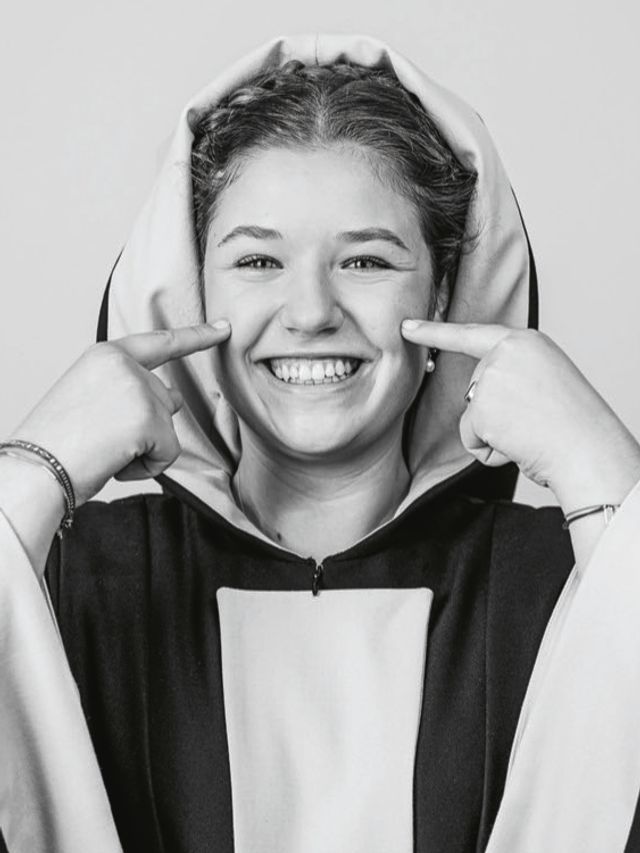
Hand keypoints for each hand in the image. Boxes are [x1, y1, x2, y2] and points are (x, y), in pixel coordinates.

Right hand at [9, 321, 230, 505]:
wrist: (34, 470)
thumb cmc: (55, 443)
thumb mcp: (90, 398)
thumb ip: (129, 390)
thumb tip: (173, 400)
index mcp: (106, 355)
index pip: (160, 343)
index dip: (195, 336)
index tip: (223, 328)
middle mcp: (126, 366)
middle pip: (166, 401)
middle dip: (144, 430)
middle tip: (100, 440)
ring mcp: (139, 390)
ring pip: (168, 430)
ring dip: (144, 450)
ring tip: (103, 451)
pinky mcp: (149, 419)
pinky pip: (169, 453)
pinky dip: (147, 468)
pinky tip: (115, 463)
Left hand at [400, 319, 639, 503]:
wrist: (589, 451)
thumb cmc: (576, 426)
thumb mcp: (546, 381)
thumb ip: (513, 376)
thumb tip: (478, 396)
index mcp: (526, 342)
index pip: (472, 335)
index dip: (435, 333)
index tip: (406, 327)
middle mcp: (506, 352)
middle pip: (474, 389)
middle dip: (495, 415)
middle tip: (535, 422)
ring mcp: (492, 377)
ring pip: (471, 416)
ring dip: (495, 435)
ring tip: (531, 433)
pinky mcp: (482, 407)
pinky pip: (471, 438)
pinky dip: (490, 451)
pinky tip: (519, 445)